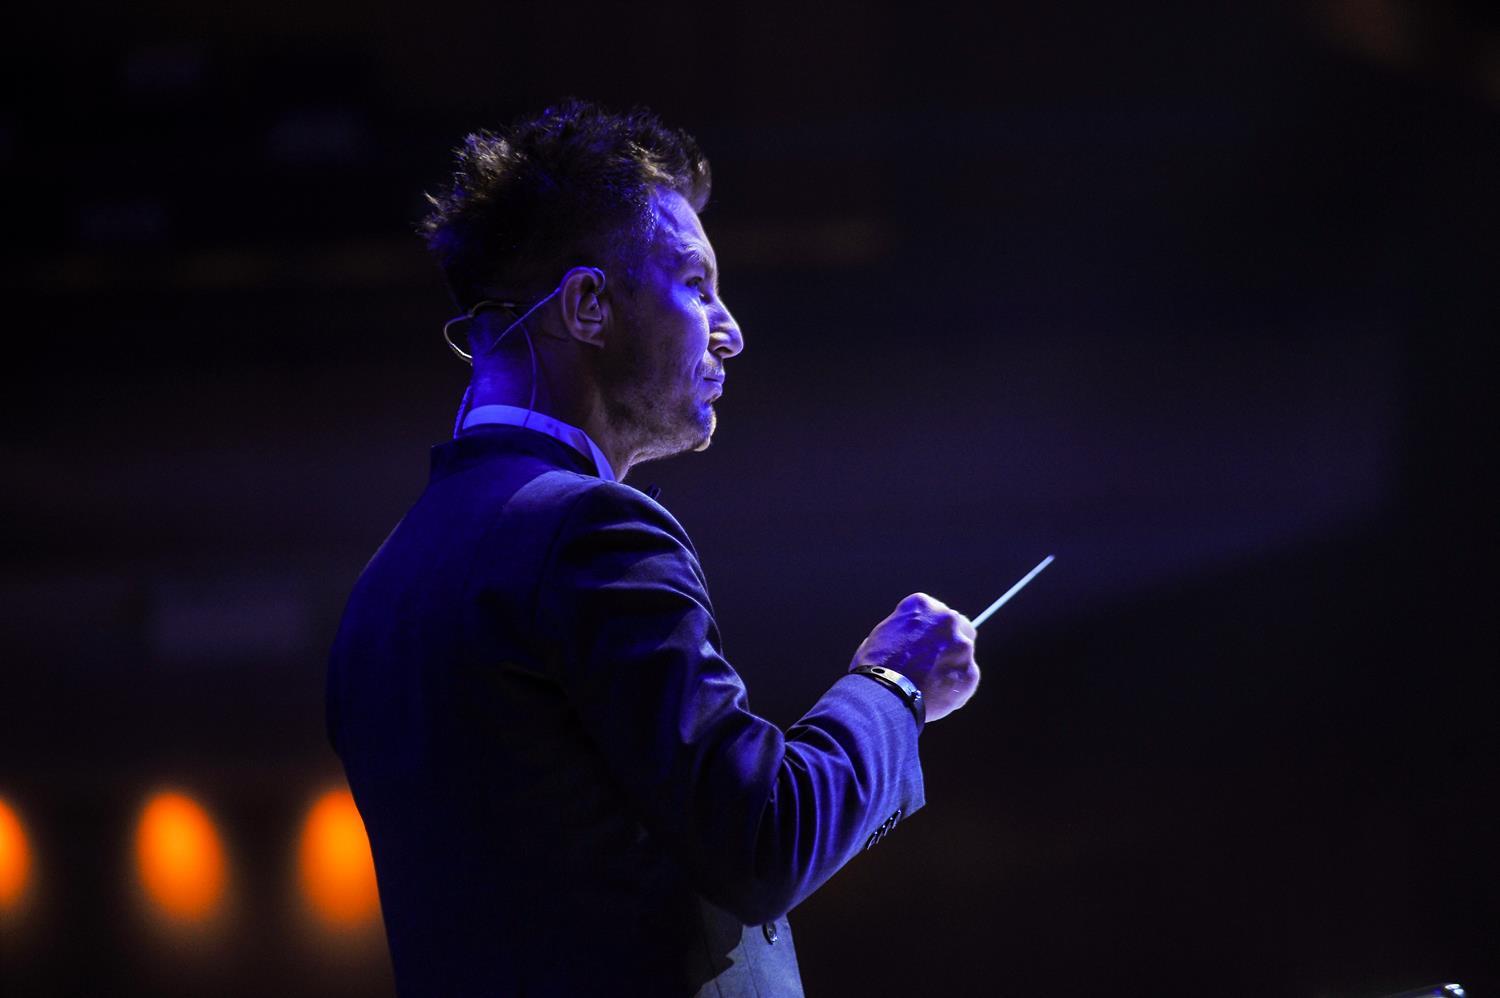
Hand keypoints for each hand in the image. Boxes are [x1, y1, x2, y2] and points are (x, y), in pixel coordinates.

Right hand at [850, 593, 979, 722]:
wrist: (884, 694)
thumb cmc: (875, 666)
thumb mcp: (882, 635)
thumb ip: (903, 631)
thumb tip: (907, 640)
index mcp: (923, 605)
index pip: (935, 612)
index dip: (928, 630)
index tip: (923, 643)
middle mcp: (947, 619)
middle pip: (958, 626)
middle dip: (949, 641)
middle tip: (933, 661)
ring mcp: (962, 646)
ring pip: (964, 653)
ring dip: (952, 664)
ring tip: (930, 684)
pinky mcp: (970, 672)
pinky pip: (966, 678)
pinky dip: (955, 687)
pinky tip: (936, 696)